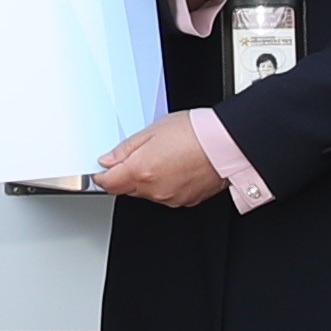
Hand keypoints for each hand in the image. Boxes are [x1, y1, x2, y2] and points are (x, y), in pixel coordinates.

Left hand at [92, 114, 227, 207]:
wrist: (228, 144)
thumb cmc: (196, 132)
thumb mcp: (153, 130)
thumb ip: (126, 148)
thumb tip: (108, 160)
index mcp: (141, 171)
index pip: (107, 183)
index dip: (103, 174)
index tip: (104, 166)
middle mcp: (154, 190)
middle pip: (126, 188)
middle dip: (126, 174)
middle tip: (139, 154)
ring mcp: (170, 198)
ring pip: (146, 193)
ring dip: (147, 179)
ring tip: (163, 156)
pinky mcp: (185, 201)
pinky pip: (165, 195)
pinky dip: (165, 183)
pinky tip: (175, 166)